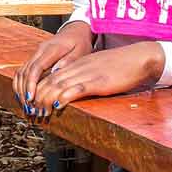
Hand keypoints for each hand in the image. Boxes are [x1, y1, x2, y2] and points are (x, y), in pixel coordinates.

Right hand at [13, 21, 93, 112]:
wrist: (75, 31)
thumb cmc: (80, 43)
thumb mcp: (80, 51)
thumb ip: (69, 61)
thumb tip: (56, 73)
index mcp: (51, 49)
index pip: (36, 67)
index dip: (32, 83)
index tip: (31, 98)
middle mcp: (40, 50)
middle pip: (25, 71)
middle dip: (25, 90)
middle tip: (29, 107)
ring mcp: (35, 53)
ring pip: (21, 71)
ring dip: (21, 89)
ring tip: (26, 105)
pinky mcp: (34, 57)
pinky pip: (22, 71)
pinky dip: (20, 84)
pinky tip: (23, 96)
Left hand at [26, 43, 163, 122]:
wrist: (140, 57)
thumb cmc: (121, 66)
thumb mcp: (98, 69)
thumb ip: (85, 76)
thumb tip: (75, 89)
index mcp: (78, 64)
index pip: (52, 76)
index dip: (40, 90)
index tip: (33, 102)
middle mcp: (79, 68)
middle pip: (51, 81)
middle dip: (38, 97)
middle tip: (31, 112)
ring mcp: (88, 74)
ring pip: (60, 85)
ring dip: (47, 100)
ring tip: (39, 113)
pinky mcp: (99, 82)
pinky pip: (78, 88)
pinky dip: (65, 97)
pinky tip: (57, 105)